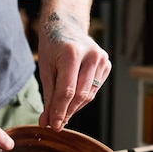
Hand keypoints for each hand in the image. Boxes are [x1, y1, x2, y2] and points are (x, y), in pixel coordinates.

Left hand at [36, 12, 110, 130]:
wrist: (66, 25)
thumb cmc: (52, 46)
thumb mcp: (45, 69)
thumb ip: (48, 96)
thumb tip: (46, 122)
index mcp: (72, 53)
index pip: (67, 90)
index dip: (60, 111)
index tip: (53, 126)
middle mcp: (91, 55)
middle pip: (81, 94)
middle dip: (67, 112)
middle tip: (56, 124)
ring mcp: (102, 59)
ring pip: (89, 94)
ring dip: (75, 107)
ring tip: (62, 113)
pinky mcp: (107, 64)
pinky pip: (95, 89)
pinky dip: (83, 99)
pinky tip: (72, 101)